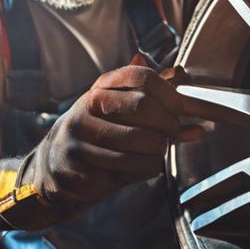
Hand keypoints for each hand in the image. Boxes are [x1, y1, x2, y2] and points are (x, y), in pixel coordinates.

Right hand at [26, 65, 203, 210]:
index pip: (141, 77)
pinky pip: (130, 170)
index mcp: (99, 88)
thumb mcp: (119, 110)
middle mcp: (86, 109)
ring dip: (158, 151)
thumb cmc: (98, 132)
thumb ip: (155, 102)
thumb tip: (193, 99)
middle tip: (172, 133)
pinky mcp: (82, 170)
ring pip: (140, 143)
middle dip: (168, 123)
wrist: (56, 164)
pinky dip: (144, 170)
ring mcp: (81, 140)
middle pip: (143, 107)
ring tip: (156, 152)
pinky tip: (138, 167)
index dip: (169, 91)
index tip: (183, 107)